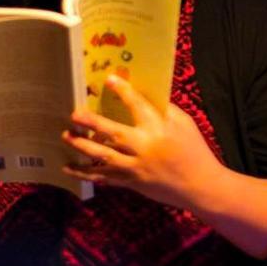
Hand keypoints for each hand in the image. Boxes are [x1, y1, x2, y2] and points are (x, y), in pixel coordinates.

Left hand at [61, 75, 223, 211]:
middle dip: (92, 124)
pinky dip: (85, 174)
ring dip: (82, 147)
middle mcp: (144, 148)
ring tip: (66, 136)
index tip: (110, 79)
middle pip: (114, 134)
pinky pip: (104, 178)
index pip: (139, 106)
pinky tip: (69, 168)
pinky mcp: (131, 183)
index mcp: (159, 129)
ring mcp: (136, 168)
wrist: (200, 186)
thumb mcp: (185, 124)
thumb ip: (164, 110)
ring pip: (104, 158)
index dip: (124, 91)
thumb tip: (142, 96)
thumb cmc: (194, 150)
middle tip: (73, 115)